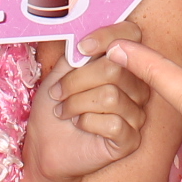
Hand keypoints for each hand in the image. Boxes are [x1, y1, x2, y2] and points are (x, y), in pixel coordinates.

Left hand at [26, 23, 151, 181]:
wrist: (45, 145)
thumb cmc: (55, 106)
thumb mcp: (62, 71)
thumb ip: (80, 52)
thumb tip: (90, 41)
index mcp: (122, 64)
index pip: (131, 35)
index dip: (107, 36)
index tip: (81, 48)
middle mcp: (136, 87)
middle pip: (115, 69)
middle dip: (77, 81)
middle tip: (58, 94)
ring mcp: (136, 114)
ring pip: (112, 96)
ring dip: (77, 103)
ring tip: (64, 111)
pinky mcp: (131, 140)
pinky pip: (114, 123)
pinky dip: (88, 122)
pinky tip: (80, 125)